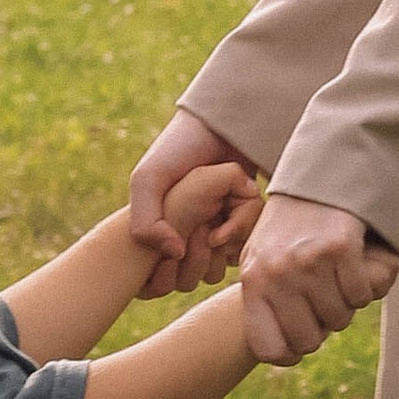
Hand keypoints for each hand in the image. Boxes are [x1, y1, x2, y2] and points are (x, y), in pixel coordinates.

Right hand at [126, 110, 253, 296]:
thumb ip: (145, 222)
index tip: (179, 244)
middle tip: (209, 225)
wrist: (221, 121)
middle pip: (203, 271)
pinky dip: (250, 225)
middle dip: (206, 253)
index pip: (169, 278)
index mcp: (168, 231)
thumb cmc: (178, 148)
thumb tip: (175, 254)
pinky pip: (253, 238)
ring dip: (231, 236)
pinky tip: (242, 205)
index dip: (174, 270)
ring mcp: (223, 225)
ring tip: (226, 210)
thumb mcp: (148, 180)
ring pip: (228, 258)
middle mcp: (195, 232)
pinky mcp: (249, 216)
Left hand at [239, 191, 398, 365]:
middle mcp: (277, 272)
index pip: (268, 348)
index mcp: (253, 280)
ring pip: (339, 319)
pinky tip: (352, 267)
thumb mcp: (259, 258)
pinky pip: (361, 296)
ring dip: (343, 305)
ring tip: (335, 279)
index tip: (300, 342)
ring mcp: (309, 260)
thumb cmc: (287, 227)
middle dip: (321, 328)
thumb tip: (281, 351)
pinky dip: (363, 288)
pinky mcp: (341, 247)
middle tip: (322, 304)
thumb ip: (262, 299)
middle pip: (308, 341)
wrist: (315, 179)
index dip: (290, 353)